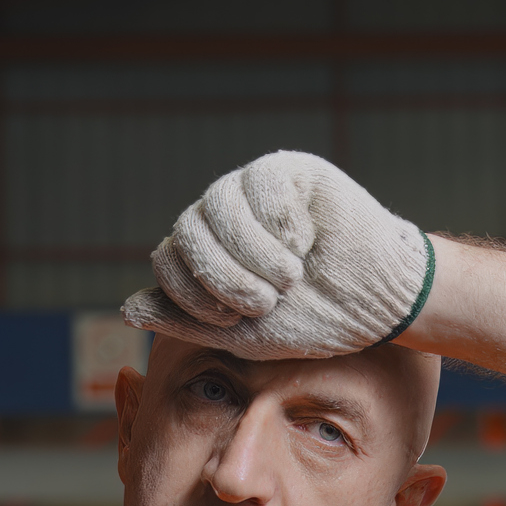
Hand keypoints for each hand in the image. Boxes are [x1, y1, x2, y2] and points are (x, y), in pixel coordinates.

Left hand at [121, 151, 434, 359]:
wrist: (377, 302)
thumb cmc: (313, 320)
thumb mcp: (243, 334)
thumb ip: (186, 321)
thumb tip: (128, 308)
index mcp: (206, 254)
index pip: (167, 259)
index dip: (190, 292)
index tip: (232, 318)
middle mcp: (221, 218)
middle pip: (186, 230)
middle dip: (220, 276)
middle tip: (263, 302)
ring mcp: (250, 190)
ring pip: (217, 205)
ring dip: (252, 253)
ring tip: (290, 278)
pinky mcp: (285, 171)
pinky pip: (260, 186)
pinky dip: (281, 224)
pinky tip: (307, 242)